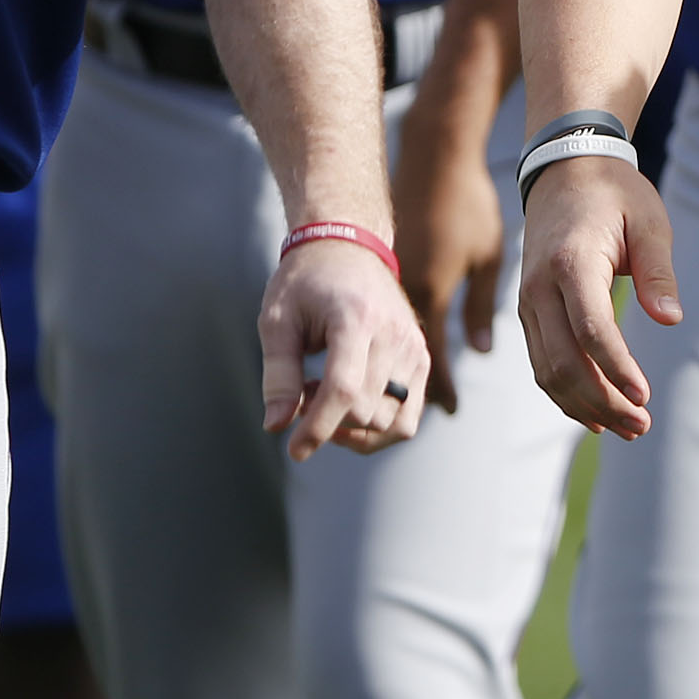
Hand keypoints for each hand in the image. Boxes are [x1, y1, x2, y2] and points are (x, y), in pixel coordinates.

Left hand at [257, 235, 431, 459]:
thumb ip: (277, 373)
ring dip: (353, 428)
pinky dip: (378, 429)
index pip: (343, 390)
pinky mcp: (422, 357)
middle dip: (326, 421)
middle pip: (364, 411)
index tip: (293, 450)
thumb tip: (276, 426)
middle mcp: (394, 333)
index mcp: (356, 318)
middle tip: (302, 393)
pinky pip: (408, 419)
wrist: (349, 247)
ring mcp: (414, 347)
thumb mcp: (277, 320)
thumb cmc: (305, 283)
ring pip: (390, 423)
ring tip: (326, 396)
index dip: (317, 428)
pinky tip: (351, 406)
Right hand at [396, 81, 505, 415]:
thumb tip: (479, 352)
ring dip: (402, 363)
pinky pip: (386, 312)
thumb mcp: (486, 255)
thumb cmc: (468, 201)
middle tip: (432, 413)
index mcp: (431, 292)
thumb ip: (480, 306)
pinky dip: (395, 334)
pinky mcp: (384, 261)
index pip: (433, 358)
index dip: (441, 389)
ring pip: (392, 335)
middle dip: (416, 386)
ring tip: (414, 386)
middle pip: (406, 354)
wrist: (431, 154)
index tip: (450, 413)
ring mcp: (389, 277)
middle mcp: (403, 291)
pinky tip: (407, 339)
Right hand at [514, 153, 681, 437]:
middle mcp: (539, 288)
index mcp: (571, 263)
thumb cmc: (615, 195)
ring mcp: (527, 303)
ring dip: (586, 406)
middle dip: (604, 401)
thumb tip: (671, 321)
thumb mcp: (649, 221)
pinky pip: (541, 364)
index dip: (617, 369)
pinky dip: (565, 395)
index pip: (591, 330)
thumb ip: (658, 272)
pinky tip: (595, 415)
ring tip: (628, 427)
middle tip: (643, 425)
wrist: (564, 171)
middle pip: (565, 362)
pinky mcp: (527, 313)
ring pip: (548, 372)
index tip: (645, 397)